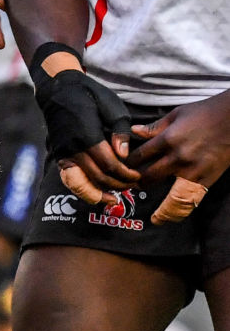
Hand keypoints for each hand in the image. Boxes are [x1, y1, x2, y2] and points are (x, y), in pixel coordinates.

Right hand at [30, 44, 138, 202]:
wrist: (58, 90)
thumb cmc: (89, 94)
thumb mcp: (112, 105)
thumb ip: (120, 130)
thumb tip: (124, 155)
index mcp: (87, 135)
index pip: (109, 164)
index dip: (125, 174)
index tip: (137, 176)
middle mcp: (73, 149)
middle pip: (97, 178)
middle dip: (117, 185)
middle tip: (132, 186)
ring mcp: (63, 156)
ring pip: (81, 185)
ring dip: (98, 195)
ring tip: (113, 199)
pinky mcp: (59, 159)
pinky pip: (72, 181)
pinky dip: (84, 191)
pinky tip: (97, 194)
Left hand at [128, 94, 229, 223]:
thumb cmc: (207, 112)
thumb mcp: (178, 114)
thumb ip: (155, 126)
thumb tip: (134, 131)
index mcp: (168, 139)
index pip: (138, 157)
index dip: (127, 164)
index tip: (124, 169)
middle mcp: (177, 157)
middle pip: (147, 177)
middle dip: (136, 183)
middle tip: (132, 187)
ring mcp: (191, 171)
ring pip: (165, 195)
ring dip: (155, 203)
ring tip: (150, 211)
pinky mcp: (205, 180)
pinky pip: (186, 202)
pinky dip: (174, 211)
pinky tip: (165, 218)